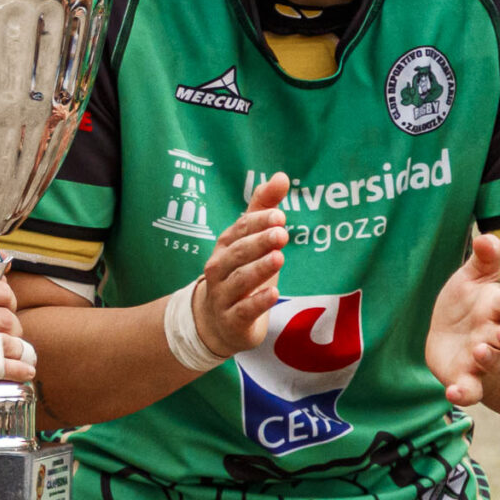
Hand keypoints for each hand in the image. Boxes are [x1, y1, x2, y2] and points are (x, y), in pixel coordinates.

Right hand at [0, 276, 31, 396]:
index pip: (0, 293)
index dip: (11, 306)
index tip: (11, 316)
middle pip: (6, 320)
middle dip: (17, 334)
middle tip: (16, 343)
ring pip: (3, 346)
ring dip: (20, 355)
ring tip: (25, 359)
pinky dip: (13, 373)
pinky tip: (22, 373)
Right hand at [192, 173, 290, 356]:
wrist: (218, 323)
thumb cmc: (240, 274)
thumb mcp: (251, 242)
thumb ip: (264, 209)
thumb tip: (281, 176)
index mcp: (225, 246)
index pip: (239, 230)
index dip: (257, 222)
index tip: (279, 216)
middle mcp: (219, 268)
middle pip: (237, 253)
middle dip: (258, 242)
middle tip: (281, 233)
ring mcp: (223, 295)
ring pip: (240, 280)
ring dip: (259, 268)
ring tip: (279, 258)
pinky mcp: (232, 320)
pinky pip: (244, 310)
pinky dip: (257, 302)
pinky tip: (273, 294)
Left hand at [426, 233, 499, 407]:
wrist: (454, 339)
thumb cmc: (469, 305)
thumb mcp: (474, 279)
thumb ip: (483, 260)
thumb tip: (488, 238)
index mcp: (499, 310)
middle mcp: (496, 336)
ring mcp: (483, 359)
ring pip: (492, 363)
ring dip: (488, 359)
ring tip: (480, 351)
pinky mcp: (466, 378)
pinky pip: (469, 389)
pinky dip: (464, 394)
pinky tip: (452, 395)